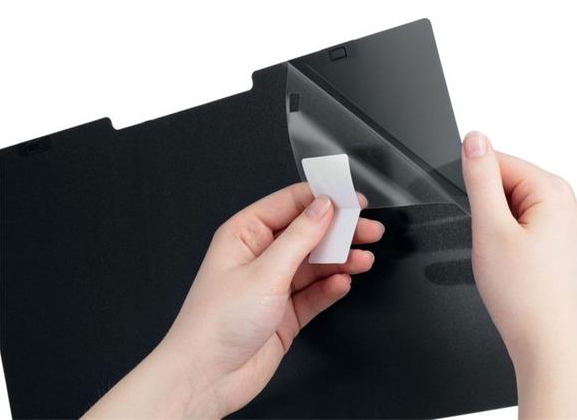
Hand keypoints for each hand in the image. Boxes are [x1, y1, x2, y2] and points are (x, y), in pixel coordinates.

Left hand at [83, 183, 383, 417]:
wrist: (207, 377)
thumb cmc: (215, 322)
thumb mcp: (264, 272)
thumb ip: (299, 237)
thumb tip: (324, 207)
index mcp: (245, 234)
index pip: (290, 204)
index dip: (323, 199)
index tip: (352, 200)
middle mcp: (260, 256)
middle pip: (309, 233)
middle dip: (340, 231)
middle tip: (369, 229)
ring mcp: (274, 284)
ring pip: (316, 263)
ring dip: (341, 260)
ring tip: (363, 259)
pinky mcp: (286, 312)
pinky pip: (315, 292)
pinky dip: (331, 287)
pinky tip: (342, 283)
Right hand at [461, 131, 576, 417]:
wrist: (548, 344)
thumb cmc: (524, 295)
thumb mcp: (489, 227)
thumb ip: (480, 177)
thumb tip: (475, 139)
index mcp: (555, 191)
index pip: (499, 162)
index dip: (476, 190)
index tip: (476, 220)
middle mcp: (571, 204)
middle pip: (509, 184)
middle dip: (489, 211)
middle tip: (490, 245)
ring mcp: (572, 226)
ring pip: (517, 208)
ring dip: (500, 228)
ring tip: (504, 261)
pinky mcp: (566, 246)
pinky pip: (529, 226)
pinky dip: (513, 240)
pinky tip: (514, 267)